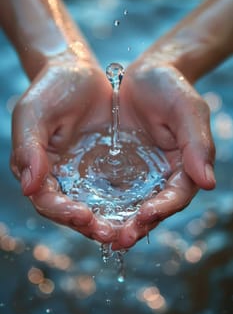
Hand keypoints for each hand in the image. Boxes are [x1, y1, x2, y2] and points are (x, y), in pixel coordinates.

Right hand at [11, 53, 119, 243]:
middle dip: (91, 226)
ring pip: (97, 208)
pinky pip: (117, 191)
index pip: (47, 200)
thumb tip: (29, 186)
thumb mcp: (33, 113)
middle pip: (72, 212)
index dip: (62, 212)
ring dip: (111, 222)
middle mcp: (61, 178)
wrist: (79, 73)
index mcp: (39, 169)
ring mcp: (85, 175)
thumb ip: (28, 147)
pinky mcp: (107, 168)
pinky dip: (127, 205)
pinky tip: (141, 211)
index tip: (82, 215)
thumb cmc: (51, 89)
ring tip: (129, 231)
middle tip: (112, 234)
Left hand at [112, 61, 215, 249]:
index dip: (165, 208)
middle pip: (154, 208)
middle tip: (121, 239)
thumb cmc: (170, 88)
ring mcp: (142, 174)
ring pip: (132, 205)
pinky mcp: (121, 169)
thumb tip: (208, 183)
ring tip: (104, 237)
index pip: (178, 194)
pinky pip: (112, 191)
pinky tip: (89, 215)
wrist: (143, 74)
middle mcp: (164, 175)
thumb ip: (198, 145)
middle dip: (139, 225)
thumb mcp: (187, 110)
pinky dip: (103, 205)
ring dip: (120, 223)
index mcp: (185, 165)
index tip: (147, 215)